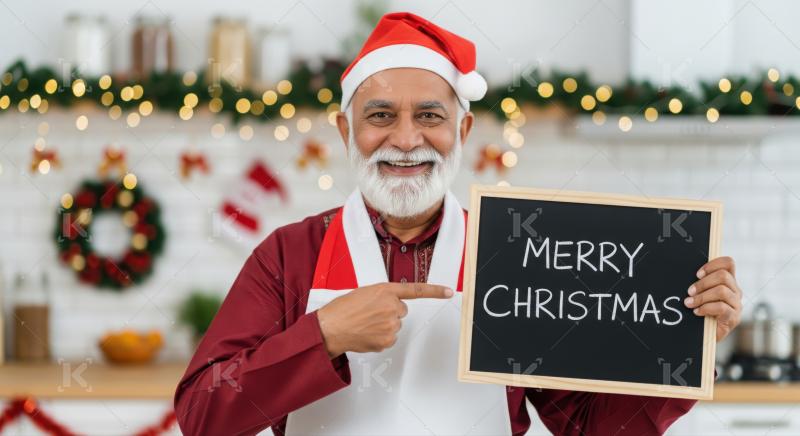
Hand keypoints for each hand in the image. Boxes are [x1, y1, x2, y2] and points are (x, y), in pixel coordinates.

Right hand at [316, 283, 453, 357]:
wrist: (330, 328)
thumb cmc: (342, 309)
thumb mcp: (364, 293)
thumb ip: (382, 296)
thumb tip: (391, 305)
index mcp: (385, 290)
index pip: (416, 290)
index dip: (435, 291)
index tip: (449, 292)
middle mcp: (391, 306)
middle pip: (401, 310)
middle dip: (389, 312)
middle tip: (370, 313)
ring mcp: (391, 324)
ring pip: (395, 325)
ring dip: (383, 325)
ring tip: (365, 323)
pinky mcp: (387, 340)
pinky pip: (390, 338)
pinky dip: (380, 337)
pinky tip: (367, 333)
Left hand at [683, 256, 741, 341]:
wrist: (704, 335)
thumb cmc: (700, 311)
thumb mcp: (700, 294)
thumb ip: (699, 283)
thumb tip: (683, 272)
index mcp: (728, 282)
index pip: (728, 263)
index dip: (713, 265)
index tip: (697, 274)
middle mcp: (735, 291)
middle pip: (723, 276)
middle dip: (703, 283)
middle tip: (689, 292)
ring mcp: (736, 305)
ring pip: (721, 291)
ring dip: (702, 296)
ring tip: (690, 303)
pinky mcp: (734, 318)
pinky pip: (721, 307)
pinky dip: (706, 308)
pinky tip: (697, 312)